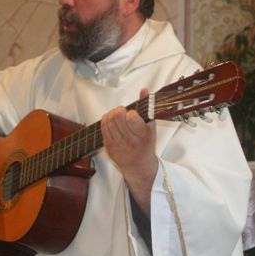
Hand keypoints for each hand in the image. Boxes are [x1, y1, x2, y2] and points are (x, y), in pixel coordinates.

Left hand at [101, 89, 157, 215]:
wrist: (138, 166)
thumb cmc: (146, 144)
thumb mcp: (151, 127)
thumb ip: (147, 107)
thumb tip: (144, 90)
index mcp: (142, 135)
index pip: (131, 118)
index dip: (130, 113)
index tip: (132, 114)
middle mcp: (130, 141)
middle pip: (117, 117)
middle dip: (118, 110)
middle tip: (122, 111)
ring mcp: (117, 145)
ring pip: (108, 122)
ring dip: (111, 114)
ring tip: (117, 115)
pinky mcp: (108, 147)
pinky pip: (103, 129)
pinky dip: (105, 121)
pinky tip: (111, 121)